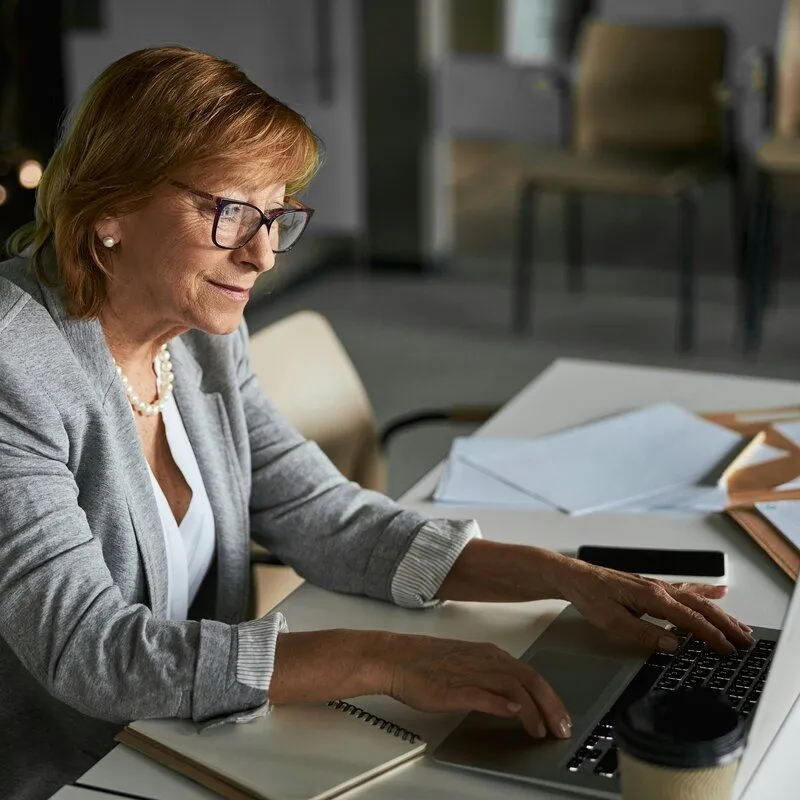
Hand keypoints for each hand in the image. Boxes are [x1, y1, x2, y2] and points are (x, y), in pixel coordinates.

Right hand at [380, 632, 572, 738]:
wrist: (398, 658)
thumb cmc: (427, 663)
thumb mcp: (469, 665)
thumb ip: (493, 679)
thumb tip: (516, 698)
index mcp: (490, 654)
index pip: (531, 674)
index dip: (551, 697)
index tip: (562, 716)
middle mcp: (486, 660)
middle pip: (530, 680)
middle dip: (551, 706)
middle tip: (563, 728)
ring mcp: (472, 672)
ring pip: (514, 687)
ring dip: (533, 711)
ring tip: (541, 730)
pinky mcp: (455, 687)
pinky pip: (484, 694)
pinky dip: (502, 704)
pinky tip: (513, 713)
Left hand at [559, 559, 753, 653]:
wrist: (574, 576)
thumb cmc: (590, 596)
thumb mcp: (612, 621)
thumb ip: (644, 633)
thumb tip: (674, 644)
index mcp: (653, 598)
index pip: (690, 620)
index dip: (712, 636)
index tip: (729, 650)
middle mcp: (659, 589)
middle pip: (701, 608)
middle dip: (726, 625)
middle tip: (746, 641)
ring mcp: (657, 586)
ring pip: (697, 599)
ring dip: (721, 612)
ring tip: (741, 624)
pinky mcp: (652, 587)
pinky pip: (685, 590)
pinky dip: (704, 592)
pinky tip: (717, 591)